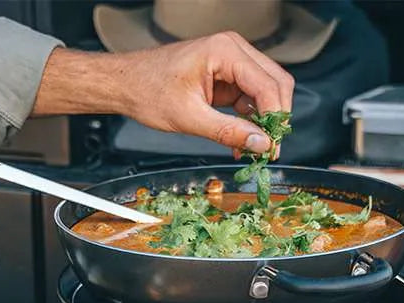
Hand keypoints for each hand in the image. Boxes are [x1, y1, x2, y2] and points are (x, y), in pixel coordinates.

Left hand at [33, 32, 293, 155]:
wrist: (127, 84)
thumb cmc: (149, 91)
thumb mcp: (189, 118)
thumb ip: (228, 131)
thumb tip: (260, 144)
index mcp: (225, 51)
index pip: (268, 86)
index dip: (275, 120)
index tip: (273, 148)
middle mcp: (234, 50)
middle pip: (275, 84)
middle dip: (275, 119)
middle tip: (268, 151)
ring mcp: (231, 61)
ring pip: (265, 92)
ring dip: (262, 121)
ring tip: (253, 150)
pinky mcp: (225, 75)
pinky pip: (248, 97)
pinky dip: (248, 120)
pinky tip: (241, 141)